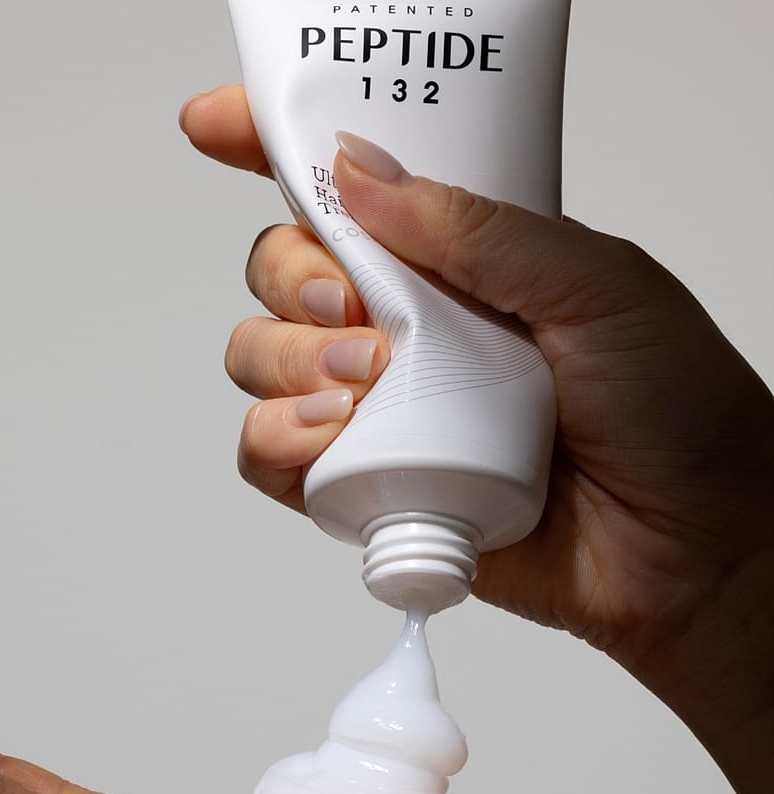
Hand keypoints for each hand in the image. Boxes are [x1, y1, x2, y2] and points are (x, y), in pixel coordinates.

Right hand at [181, 87, 773, 793]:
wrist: (692, 553)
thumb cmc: (677, 414)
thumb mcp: (598, 286)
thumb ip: (477, 228)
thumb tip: (361, 174)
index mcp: (457, 261)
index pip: (346, 191)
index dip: (271, 148)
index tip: (217, 124)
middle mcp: (405, 328)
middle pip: (280, 274)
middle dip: (293, 282)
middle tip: (357, 314)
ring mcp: (381, 408)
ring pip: (261, 359)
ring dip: (288, 365)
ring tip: (367, 388)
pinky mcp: (366, 484)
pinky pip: (272, 455)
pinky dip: (277, 445)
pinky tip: (332, 441)